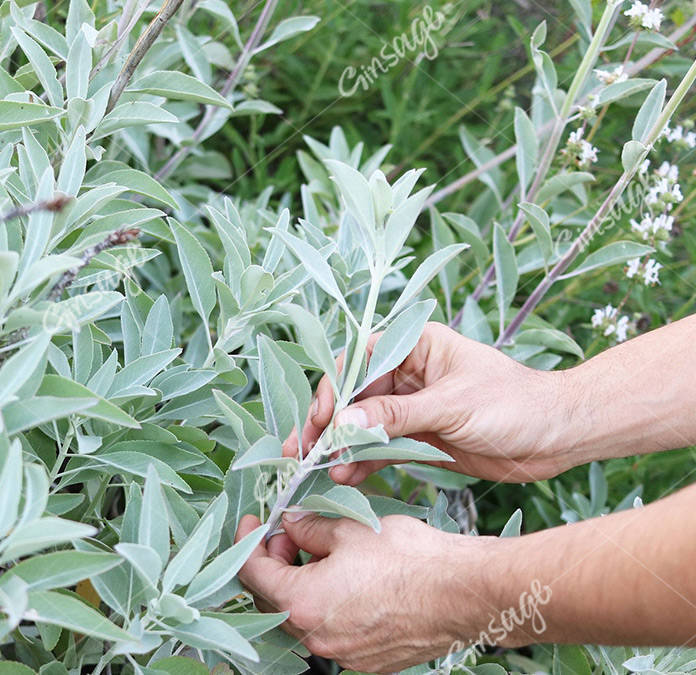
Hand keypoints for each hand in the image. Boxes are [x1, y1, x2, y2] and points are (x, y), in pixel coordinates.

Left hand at [236, 512, 480, 671]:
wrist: (463, 593)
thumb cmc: (408, 559)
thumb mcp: (348, 529)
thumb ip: (308, 527)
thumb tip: (290, 522)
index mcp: (303, 605)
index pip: (255, 574)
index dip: (248, 542)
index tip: (253, 522)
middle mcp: (317, 639)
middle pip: (276, 599)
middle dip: (277, 562)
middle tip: (290, 532)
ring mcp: (344, 655)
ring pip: (305, 617)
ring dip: (303, 584)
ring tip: (324, 552)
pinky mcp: (368, 661)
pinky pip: (333, 632)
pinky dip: (329, 605)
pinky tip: (347, 579)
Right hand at [284, 322, 576, 483]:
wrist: (559, 438)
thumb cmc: (514, 404)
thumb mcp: (451, 406)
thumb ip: (395, 416)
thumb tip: (343, 425)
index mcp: (415, 346)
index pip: (359, 360)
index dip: (334, 388)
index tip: (322, 419)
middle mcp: (407, 373)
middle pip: (353, 396)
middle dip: (329, 424)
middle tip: (304, 450)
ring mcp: (411, 408)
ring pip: (362, 426)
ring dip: (341, 448)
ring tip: (321, 471)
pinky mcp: (419, 439)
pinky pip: (381, 449)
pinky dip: (363, 463)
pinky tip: (345, 478)